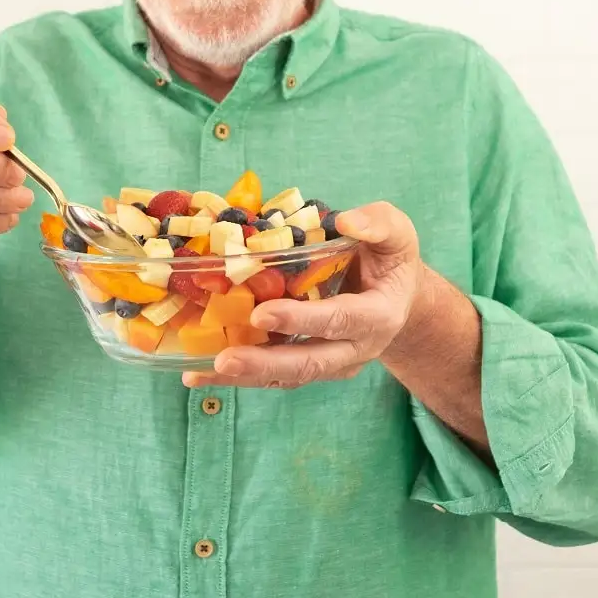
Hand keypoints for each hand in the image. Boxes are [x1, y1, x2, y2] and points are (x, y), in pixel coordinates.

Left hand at [183, 201, 424, 389]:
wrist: (397, 297)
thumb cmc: (391, 259)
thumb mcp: (396, 234)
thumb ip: (378, 225)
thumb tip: (346, 220)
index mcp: (378, 315)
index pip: (339, 321)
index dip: (302, 320)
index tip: (262, 314)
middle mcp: (355, 349)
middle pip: (309, 363)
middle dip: (265, 363)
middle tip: (224, 360)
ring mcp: (332, 363)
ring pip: (287, 376)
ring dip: (244, 377)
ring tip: (200, 373)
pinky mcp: (310, 367)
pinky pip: (275, 376)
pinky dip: (240, 377)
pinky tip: (199, 373)